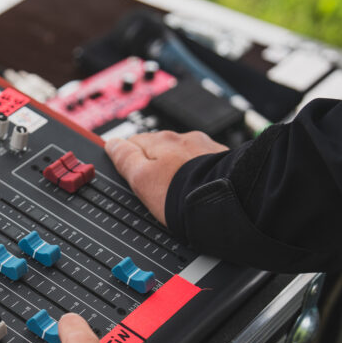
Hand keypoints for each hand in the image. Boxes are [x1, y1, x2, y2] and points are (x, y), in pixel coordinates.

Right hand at [105, 131, 227, 224]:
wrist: (229, 203)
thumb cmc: (183, 195)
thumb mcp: (142, 179)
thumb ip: (125, 159)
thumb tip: (112, 144)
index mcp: (160, 141)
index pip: (132, 142)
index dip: (127, 158)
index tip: (128, 172)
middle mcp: (184, 139)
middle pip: (159, 147)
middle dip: (154, 162)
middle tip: (154, 188)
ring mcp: (206, 148)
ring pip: (183, 155)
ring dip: (178, 167)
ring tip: (178, 191)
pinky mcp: (224, 161)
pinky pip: (204, 164)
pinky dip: (199, 173)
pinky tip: (198, 188)